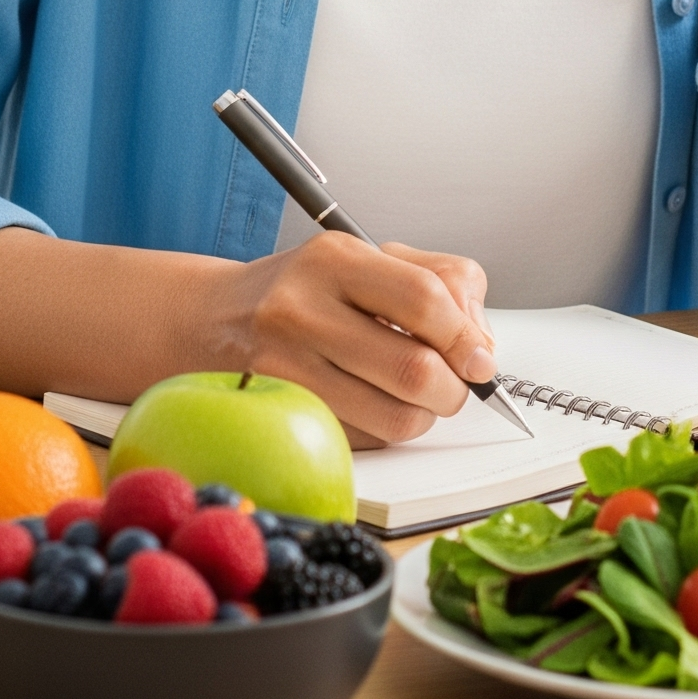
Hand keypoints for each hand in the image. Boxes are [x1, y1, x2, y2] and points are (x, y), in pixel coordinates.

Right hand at [214, 235, 495, 447]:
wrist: (215, 320)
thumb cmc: (305, 289)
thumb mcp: (369, 258)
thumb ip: (440, 280)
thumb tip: (480, 344)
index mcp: (334, 260)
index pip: (423, 299)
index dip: (465, 337)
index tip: (481, 359)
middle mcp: (301, 310)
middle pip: (413, 369)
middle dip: (453, 388)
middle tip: (455, 383)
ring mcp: (285, 368)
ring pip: (394, 418)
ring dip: (424, 416)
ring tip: (416, 395)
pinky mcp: (282, 415)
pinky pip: (365, 440)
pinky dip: (386, 429)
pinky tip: (374, 403)